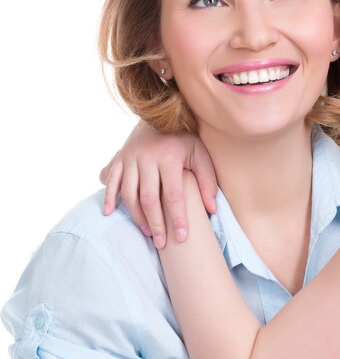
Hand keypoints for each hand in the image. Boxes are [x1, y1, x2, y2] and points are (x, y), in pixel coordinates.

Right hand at [100, 123, 216, 246]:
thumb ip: (207, 181)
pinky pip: (111, 180)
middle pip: (149, 198)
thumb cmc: (185, 139)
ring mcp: (130, 158)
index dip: (178, 217)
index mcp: (169, 158)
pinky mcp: (120, 158)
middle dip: (156, 223)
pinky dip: (108, 197)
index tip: (182, 237)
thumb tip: (212, 209)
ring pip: (129, 193)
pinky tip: (108, 213)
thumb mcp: (201, 154)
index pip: (174, 195)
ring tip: (148, 233)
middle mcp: (147, 158)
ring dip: (136, 216)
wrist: (160, 114)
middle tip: (162, 243)